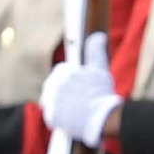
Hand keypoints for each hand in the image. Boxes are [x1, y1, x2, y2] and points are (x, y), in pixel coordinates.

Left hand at [37, 35, 120, 150]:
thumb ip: (96, 51)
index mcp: (65, 71)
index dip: (69, 78)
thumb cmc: (103, 93)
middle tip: (76, 99)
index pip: (61, 71)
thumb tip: (97, 35)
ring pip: (51, 99)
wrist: (103, 118)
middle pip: (53, 85)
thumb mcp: (100, 69)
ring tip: (72, 109)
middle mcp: (55, 84)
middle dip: (63, 91)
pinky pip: (50, 114)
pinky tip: (69, 118)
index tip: (77, 86)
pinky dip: (58, 116)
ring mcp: (52, 101)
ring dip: (59, 103)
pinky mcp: (51, 116)